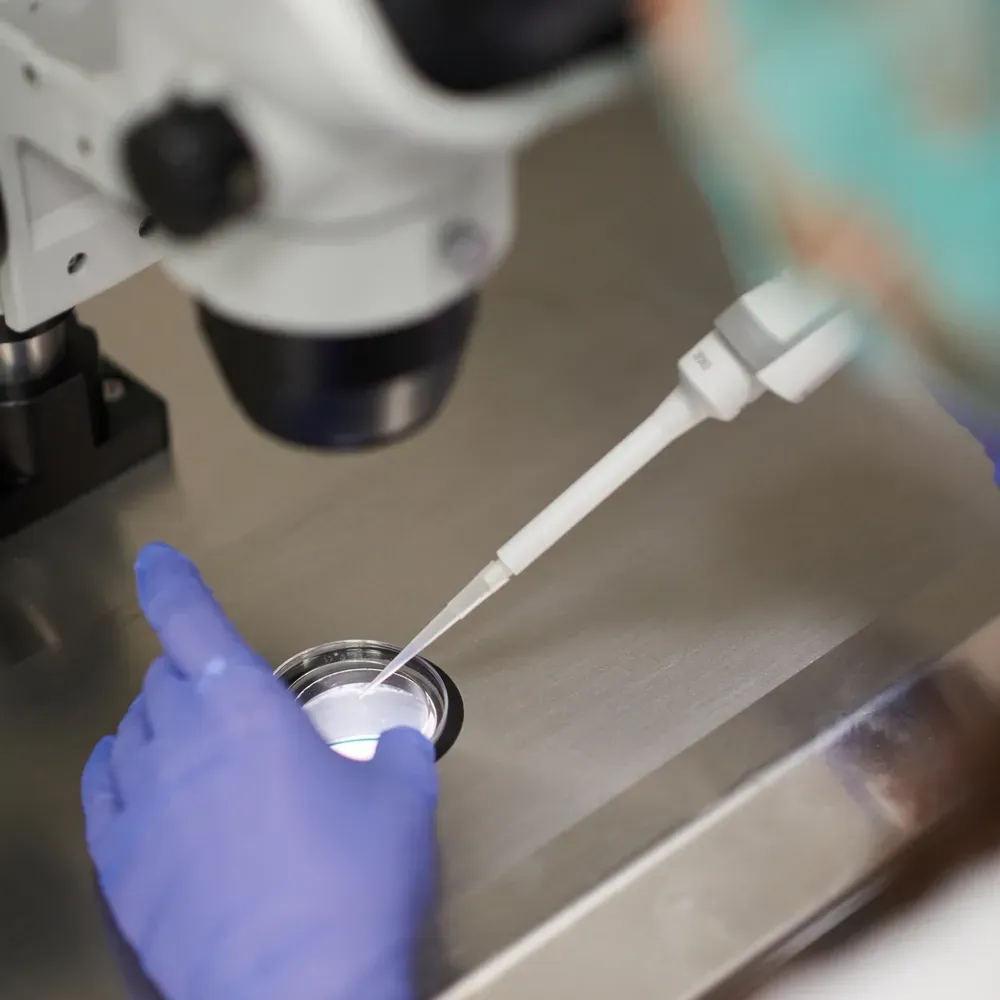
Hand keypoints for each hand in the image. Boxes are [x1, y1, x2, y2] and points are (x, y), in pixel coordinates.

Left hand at [81, 543, 438, 999]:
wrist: (298, 991)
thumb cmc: (352, 888)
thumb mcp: (401, 801)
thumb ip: (400, 750)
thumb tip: (401, 737)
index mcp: (246, 708)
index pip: (192, 621)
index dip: (171, 582)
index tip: (156, 559)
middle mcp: (182, 741)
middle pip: (168, 678)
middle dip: (199, 678)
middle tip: (237, 710)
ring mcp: (141, 802)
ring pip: (134, 729)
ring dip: (165, 724)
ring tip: (202, 752)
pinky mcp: (118, 861)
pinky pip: (103, 790)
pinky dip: (124, 772)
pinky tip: (147, 785)